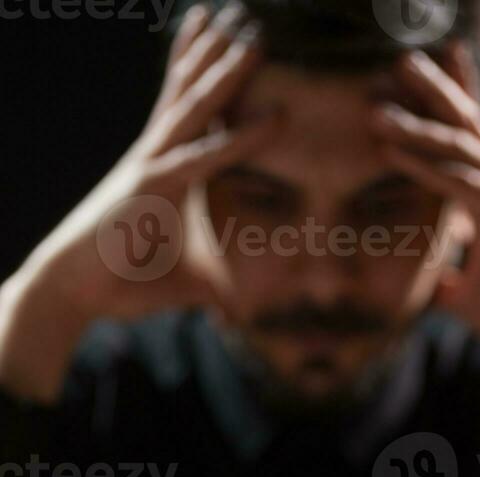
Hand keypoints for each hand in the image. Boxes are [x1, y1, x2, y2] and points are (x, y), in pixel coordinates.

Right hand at [23, 3, 277, 321]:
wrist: (74, 290)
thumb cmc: (124, 283)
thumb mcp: (184, 283)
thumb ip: (214, 289)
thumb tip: (237, 312)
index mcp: (162, 169)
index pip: (184, 108)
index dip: (198, 68)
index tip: (215, 33)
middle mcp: (157, 157)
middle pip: (191, 93)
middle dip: (218, 55)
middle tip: (247, 18)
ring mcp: (153, 167)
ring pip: (196, 109)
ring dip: (226, 72)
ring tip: (251, 33)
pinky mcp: (153, 189)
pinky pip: (205, 159)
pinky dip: (240, 141)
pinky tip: (272, 120)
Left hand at [369, 50, 479, 435]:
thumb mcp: (472, 297)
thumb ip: (450, 282)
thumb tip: (433, 285)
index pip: (468, 144)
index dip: (442, 112)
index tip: (409, 89)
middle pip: (467, 127)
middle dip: (434, 93)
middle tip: (399, 62)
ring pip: (460, 147)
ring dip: (417, 124)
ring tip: (378, 106)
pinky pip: (462, 182)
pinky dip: (427, 165)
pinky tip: (394, 151)